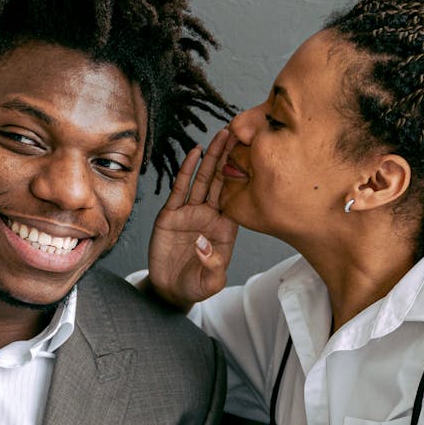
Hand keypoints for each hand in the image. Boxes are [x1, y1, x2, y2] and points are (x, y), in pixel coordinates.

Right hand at [147, 127, 239, 309]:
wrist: (170, 290)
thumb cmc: (195, 286)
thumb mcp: (210, 282)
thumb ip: (213, 265)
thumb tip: (203, 244)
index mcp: (225, 228)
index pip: (237, 197)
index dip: (244, 176)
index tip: (253, 154)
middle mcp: (210, 216)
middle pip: (223, 181)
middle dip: (230, 157)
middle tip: (239, 133)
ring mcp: (190, 213)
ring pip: (204, 180)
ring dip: (212, 158)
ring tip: (220, 136)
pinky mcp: (171, 215)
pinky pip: (180, 188)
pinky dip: (187, 170)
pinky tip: (194, 153)